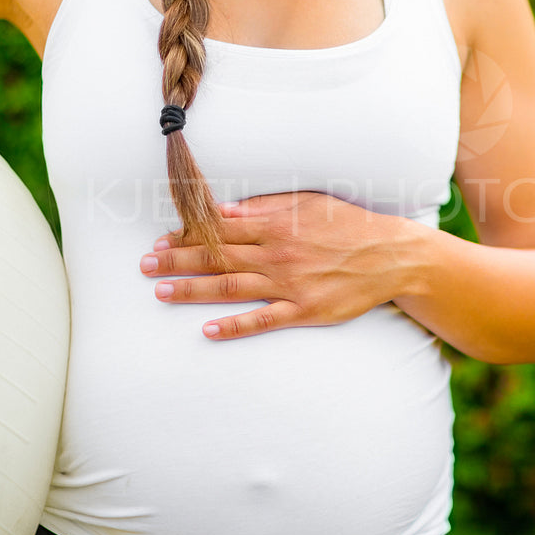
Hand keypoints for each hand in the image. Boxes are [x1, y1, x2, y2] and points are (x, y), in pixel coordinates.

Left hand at [139, 191, 414, 339]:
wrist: (391, 255)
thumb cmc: (349, 225)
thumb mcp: (308, 204)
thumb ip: (266, 207)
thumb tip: (225, 211)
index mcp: (276, 225)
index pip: (221, 231)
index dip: (186, 236)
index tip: (158, 240)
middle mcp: (277, 254)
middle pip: (217, 258)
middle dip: (176, 262)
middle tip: (143, 266)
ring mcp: (289, 284)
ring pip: (231, 287)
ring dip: (193, 290)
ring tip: (160, 293)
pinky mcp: (304, 310)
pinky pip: (262, 320)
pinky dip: (233, 326)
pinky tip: (207, 331)